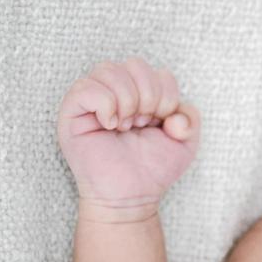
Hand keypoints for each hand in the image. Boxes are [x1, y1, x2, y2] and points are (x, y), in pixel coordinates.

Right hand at [55, 56, 201, 211]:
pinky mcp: (71, 113)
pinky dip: (105, 104)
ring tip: (125, 126)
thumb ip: (191, 117)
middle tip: (141, 124)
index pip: (158, 71)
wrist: (131, 196)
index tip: (158, 123)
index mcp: (141, 94)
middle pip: (135, 64)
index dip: (166, 96)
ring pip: (109, 69)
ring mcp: (92, 101)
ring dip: (126, 101)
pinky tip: (110, 125)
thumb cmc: (152, 168)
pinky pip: (84, 87)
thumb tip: (173, 114)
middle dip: (148, 95)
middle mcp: (116, 92)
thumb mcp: (185, 141)